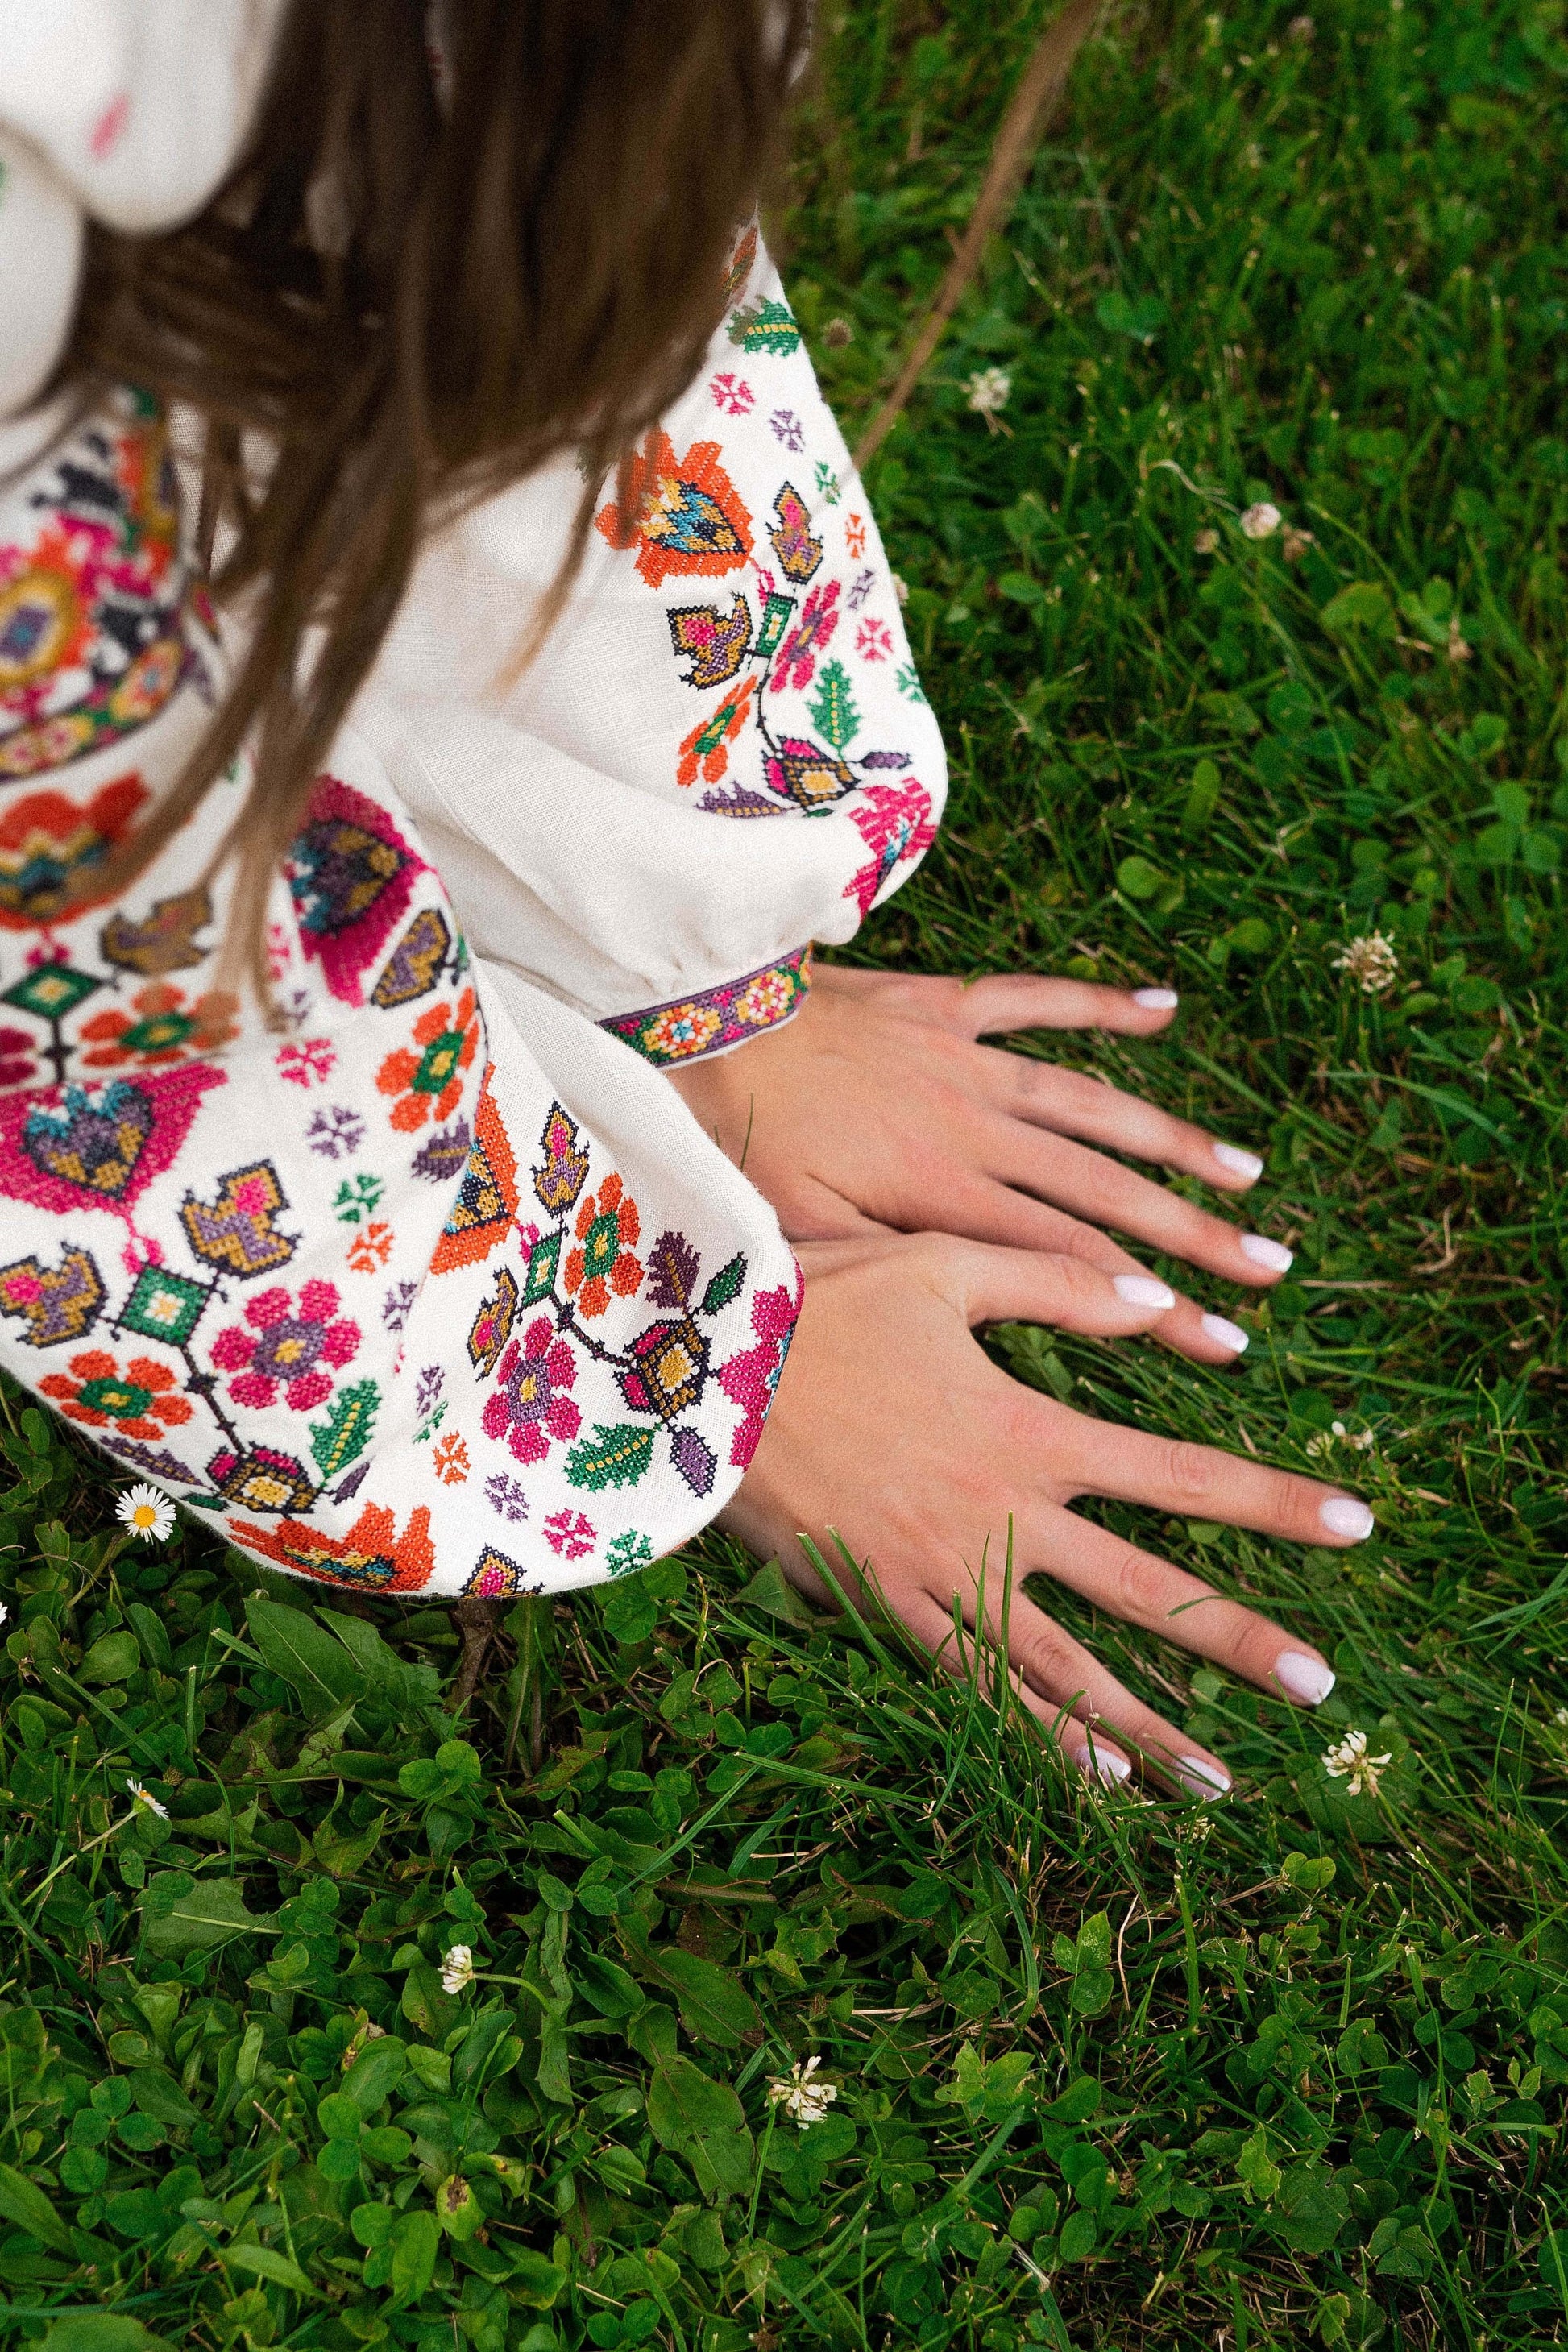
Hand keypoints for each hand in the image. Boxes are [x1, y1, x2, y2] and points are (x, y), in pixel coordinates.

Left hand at [670, 964, 1290, 1364]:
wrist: (685, 1025)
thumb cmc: (729, 1145)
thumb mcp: (796, 1241)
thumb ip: (885, 1286)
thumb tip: (958, 1342)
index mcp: (941, 1194)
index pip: (1071, 1259)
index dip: (1153, 1303)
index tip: (1223, 1340)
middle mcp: (973, 1124)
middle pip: (1104, 1188)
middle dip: (1196, 1233)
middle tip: (1274, 1269)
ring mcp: (964, 1058)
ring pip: (1090, 1103)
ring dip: (1171, 1140)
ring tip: (1245, 1175)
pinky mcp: (939, 1004)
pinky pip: (1036, 1000)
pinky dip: (1103, 1003)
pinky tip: (1166, 1010)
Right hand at [720, 1232, 1367, 1791]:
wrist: (696, 1374)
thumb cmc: (818, 1303)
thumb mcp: (944, 1268)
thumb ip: (1060, 1285)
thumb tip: (1164, 1302)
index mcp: (1027, 1430)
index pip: (1180, 1473)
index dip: (1272, 1503)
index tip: (1356, 1527)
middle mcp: (1001, 1517)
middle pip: (1145, 1592)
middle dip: (1237, 1642)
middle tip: (1320, 1690)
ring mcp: (941, 1575)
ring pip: (1066, 1668)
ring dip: (1150, 1724)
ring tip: (1221, 1777)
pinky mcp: (883, 1608)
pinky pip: (973, 1685)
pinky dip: (1037, 1734)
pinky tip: (1095, 1775)